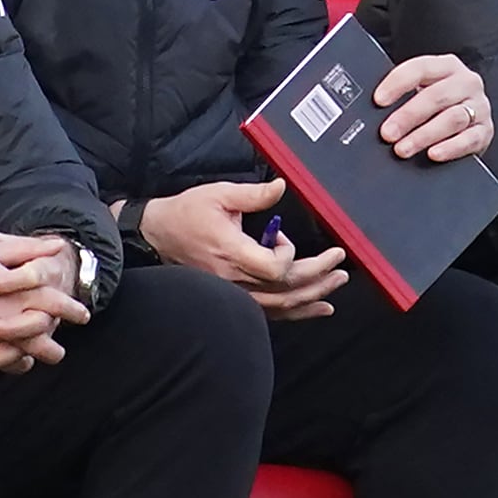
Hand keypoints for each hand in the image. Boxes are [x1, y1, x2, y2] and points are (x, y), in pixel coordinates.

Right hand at [0, 226, 84, 378]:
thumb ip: (25, 249)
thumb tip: (56, 245)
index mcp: (10, 290)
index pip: (51, 303)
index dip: (70, 309)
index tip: (83, 315)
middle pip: (38, 341)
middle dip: (52, 349)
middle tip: (58, 351)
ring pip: (12, 358)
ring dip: (22, 360)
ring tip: (27, 359)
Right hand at [141, 179, 349, 321]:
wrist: (158, 236)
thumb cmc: (187, 214)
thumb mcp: (219, 195)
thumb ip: (254, 195)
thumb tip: (282, 186)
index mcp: (232, 253)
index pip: (274, 269)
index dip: (288, 254)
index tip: (280, 234)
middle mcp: (234, 280)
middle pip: (286, 289)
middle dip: (318, 275)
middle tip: (339, 262)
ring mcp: (235, 294)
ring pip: (282, 305)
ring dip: (314, 295)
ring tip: (336, 283)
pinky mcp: (236, 298)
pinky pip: (272, 311)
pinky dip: (298, 311)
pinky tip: (319, 307)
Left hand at [375, 55, 492, 161]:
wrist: (468, 122)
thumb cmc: (438, 104)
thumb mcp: (422, 90)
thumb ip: (404, 94)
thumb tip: (373, 109)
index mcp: (447, 66)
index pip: (421, 68)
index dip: (398, 83)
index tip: (378, 100)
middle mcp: (466, 82)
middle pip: (436, 96)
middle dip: (408, 116)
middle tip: (388, 133)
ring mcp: (479, 106)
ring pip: (452, 118)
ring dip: (424, 135)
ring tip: (403, 149)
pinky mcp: (485, 131)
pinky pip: (469, 139)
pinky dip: (450, 148)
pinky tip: (433, 154)